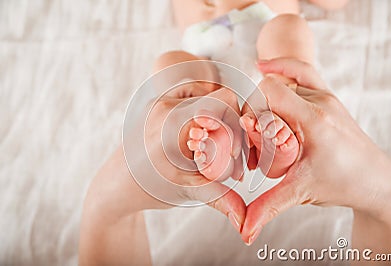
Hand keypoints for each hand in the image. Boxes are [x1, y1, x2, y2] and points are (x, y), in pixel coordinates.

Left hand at [133, 86, 245, 231]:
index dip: (237, 126)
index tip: (234, 155)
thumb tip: (245, 222)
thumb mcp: (187, 191)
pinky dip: (204, 113)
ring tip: (214, 148)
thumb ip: (220, 198)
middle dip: (230, 127)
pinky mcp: (158, 101)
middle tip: (229, 157)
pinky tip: (201, 136)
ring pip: (207, 95)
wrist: (119, 183)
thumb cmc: (150, 187)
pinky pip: (192, 96)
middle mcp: (166, 104)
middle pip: (219, 99)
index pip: (224, 101)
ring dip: (218, 119)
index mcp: (174, 123)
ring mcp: (160, 99)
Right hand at [240, 58, 390, 244]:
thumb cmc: (344, 183)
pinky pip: (303, 70)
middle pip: (273, 86)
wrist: (376, 180)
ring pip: (284, 80)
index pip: (269, 91)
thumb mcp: (301, 192)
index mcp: (314, 119)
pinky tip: (265, 67)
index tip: (244, 129)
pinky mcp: (327, 97)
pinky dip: (282, 67)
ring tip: (258, 118)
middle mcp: (320, 101)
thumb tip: (244, 229)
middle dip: (254, 107)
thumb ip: (268, 207)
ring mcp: (325, 96)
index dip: (249, 104)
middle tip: (250, 134)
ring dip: (266, 96)